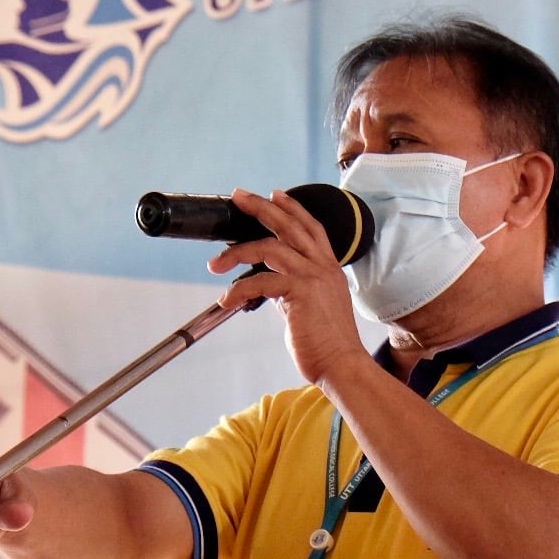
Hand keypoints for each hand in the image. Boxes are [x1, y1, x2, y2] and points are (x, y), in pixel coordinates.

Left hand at [208, 188, 371, 387]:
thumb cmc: (327, 343)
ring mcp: (313, 277)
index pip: (311, 227)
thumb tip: (271, 286)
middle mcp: (323, 267)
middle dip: (261, 207)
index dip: (292, 208)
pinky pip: (260, 282)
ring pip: (270, 248)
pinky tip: (227, 300)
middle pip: (290, 225)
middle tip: (239, 196)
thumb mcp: (313, 308)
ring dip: (237, 252)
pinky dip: (238, 290)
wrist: (342, 364)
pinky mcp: (300, 292)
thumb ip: (294, 291)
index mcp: (328, 269)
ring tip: (216, 263)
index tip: (274, 194)